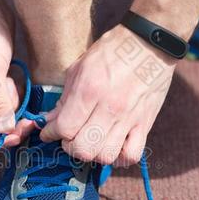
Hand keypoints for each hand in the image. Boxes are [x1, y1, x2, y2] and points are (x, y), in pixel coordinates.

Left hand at [40, 25, 175, 165]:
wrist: (150, 43)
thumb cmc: (112, 51)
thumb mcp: (79, 68)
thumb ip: (64, 99)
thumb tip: (48, 121)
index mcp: (89, 90)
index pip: (64, 128)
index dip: (50, 134)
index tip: (49, 132)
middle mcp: (109, 107)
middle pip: (83, 149)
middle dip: (70, 147)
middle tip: (70, 137)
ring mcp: (129, 118)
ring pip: (106, 156)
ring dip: (94, 154)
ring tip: (91, 142)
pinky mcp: (145, 123)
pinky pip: (132, 155)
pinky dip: (120, 157)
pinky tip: (113, 146)